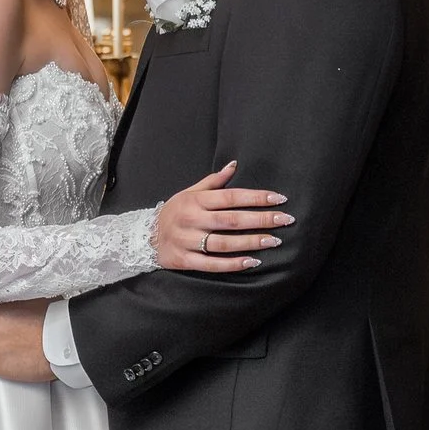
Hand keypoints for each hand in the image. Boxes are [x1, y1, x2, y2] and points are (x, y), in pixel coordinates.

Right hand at [153, 159, 288, 274]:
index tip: (279, 199)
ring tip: (274, 241)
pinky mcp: (184, 260)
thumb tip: (234, 165)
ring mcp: (188, 241)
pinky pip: (212, 264)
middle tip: (285, 220)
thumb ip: (213, 182)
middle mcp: (192, 219)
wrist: (144, 237)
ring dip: (251, 242)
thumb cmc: (174, 212)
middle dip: (261, 219)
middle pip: (232, 219)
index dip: (256, 197)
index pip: (231, 197)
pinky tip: (252, 262)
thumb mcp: (189, 192)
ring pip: (224, 242)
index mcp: (196, 200)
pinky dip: (233, 264)